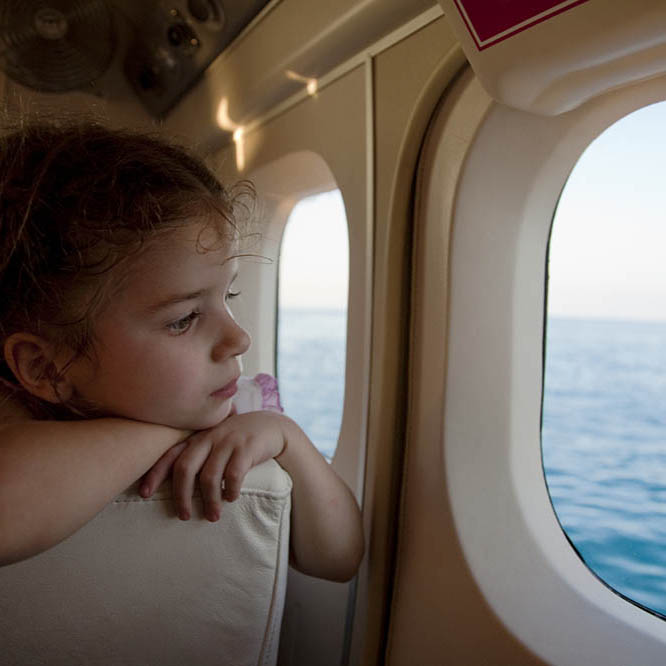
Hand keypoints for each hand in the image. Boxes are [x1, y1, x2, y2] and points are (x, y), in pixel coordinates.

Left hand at [140, 411, 286, 521]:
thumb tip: (173, 486)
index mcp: (197, 437)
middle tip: (183, 516)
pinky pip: (233, 475)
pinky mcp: (246, 448)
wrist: (270, 427)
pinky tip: (231, 498)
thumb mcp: (214, 441)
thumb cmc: (237, 439)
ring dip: (209, 501)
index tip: (144, 494)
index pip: (170, 454)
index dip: (155, 474)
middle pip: (185, 468)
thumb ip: (196, 454)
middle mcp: (209, 437)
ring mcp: (228, 441)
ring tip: (212, 516)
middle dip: (181, 495)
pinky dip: (229, 491)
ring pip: (209, 476)